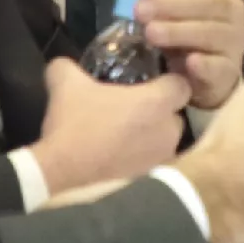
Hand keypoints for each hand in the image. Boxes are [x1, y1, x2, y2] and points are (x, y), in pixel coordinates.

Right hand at [29, 60, 189, 193]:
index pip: (182, 84)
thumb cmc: (74, 124)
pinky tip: (119, 152)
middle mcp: (169, 130)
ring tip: (125, 131)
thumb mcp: (65, 83)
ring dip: (151, 133)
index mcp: (157, 102)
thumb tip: (63, 64)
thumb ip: (68, 66)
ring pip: (166, 138)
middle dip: (159, 109)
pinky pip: (154, 160)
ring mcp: (162, 157)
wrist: (61, 173)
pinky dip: (142, 155)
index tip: (149, 80)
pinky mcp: (150, 178)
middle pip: (175, 112)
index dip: (168, 80)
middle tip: (132, 105)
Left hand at [131, 0, 243, 109]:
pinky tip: (190, 63)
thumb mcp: (168, 4)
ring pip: (214, 33)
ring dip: (180, 32)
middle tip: (139, 11)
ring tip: (151, 33)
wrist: (200, 72)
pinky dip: (206, 65)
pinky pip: (221, 67)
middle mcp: (233, 8)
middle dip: (171, 4)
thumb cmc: (182, 27)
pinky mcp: (230, 71)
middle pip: (210, 1)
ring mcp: (235, 41)